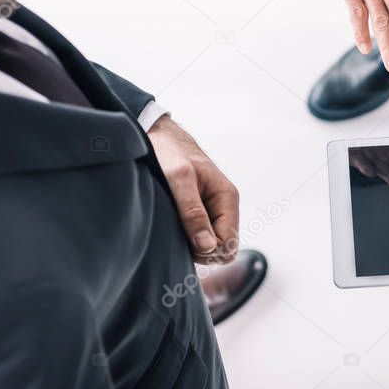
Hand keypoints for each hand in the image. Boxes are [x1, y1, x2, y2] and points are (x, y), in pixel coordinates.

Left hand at [148, 116, 238, 264]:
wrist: (159, 137)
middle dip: (203, 251)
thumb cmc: (170, 153)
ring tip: (174, 229)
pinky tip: (175, 228)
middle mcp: (224, 207)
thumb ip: (192, 212)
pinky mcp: (200, 213)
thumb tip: (206, 245)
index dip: (208, 250)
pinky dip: (190, 240)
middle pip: (223, 249)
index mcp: (227, 198)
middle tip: (179, 236)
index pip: (229, 243)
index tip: (186, 239)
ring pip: (212, 246)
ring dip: (194, 246)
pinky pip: (202, 238)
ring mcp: (213, 211)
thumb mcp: (179, 179)